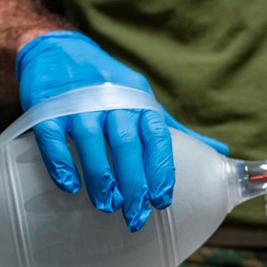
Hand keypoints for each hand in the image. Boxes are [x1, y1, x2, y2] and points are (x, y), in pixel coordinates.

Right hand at [16, 31, 227, 230]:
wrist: (58, 50)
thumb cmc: (110, 85)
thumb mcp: (145, 100)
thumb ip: (177, 130)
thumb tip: (220, 152)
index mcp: (140, 101)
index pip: (156, 137)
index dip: (161, 169)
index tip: (162, 200)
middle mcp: (111, 100)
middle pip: (126, 144)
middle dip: (133, 183)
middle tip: (135, 216)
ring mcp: (77, 103)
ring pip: (91, 142)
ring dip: (100, 176)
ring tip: (108, 205)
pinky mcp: (45, 108)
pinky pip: (52, 137)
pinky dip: (61, 162)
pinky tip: (70, 186)